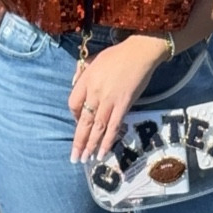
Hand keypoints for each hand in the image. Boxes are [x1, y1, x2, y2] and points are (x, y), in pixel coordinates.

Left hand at [68, 36, 171, 162]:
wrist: (140, 52)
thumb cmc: (117, 55)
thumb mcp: (93, 59)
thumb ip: (82, 72)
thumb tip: (75, 84)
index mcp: (86, 80)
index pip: (73, 103)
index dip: (73, 116)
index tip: (77, 122)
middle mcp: (95, 92)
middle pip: (83, 121)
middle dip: (78, 141)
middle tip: (74, 158)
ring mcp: (109, 100)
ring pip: (97, 128)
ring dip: (90, 145)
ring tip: (85, 160)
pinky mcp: (124, 105)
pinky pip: (114, 127)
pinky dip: (107, 141)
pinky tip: (102, 153)